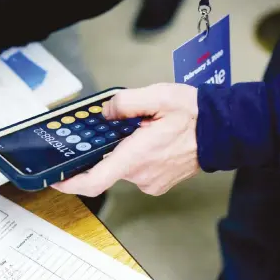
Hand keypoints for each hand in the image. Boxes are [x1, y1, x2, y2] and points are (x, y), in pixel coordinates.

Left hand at [52, 83, 199, 196]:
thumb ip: (125, 103)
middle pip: (107, 166)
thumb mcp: (157, 96)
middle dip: (107, 148)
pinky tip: (149, 141)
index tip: (56, 180)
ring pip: (123, 167)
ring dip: (124, 151)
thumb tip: (106, 112)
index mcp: (136, 156)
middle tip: (116, 129)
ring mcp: (151, 182)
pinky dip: (135, 157)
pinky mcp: (158, 183)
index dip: (70, 183)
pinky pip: (137, 171)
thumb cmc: (195, 116)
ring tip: (141, 130)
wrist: (224, 131)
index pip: (94, 180)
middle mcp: (142, 175)